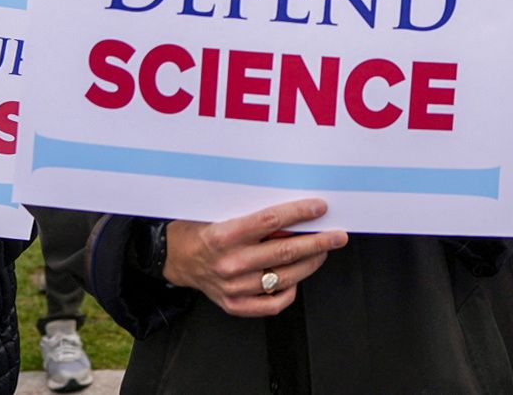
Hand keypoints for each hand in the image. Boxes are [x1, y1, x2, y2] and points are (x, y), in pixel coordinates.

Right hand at [163, 199, 348, 317]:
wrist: (175, 257)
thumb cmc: (200, 229)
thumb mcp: (221, 212)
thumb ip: (253, 216)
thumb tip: (293, 213)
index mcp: (224, 235)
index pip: (270, 221)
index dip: (299, 213)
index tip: (319, 208)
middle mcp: (229, 263)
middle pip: (284, 251)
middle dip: (317, 242)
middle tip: (337, 236)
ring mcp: (233, 287)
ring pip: (284, 277)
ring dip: (309, 263)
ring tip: (321, 252)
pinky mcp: (234, 305)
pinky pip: (272, 304)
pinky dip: (289, 291)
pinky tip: (296, 278)